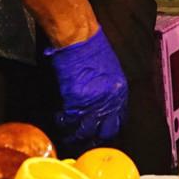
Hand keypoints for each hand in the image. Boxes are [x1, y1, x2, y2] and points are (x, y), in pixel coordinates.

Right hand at [46, 29, 126, 150]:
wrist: (79, 37)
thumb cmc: (92, 48)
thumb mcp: (110, 71)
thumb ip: (109, 91)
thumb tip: (102, 105)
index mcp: (120, 92)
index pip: (118, 121)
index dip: (107, 130)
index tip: (99, 134)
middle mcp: (110, 100)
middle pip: (104, 131)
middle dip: (93, 138)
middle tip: (83, 141)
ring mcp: (93, 102)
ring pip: (85, 130)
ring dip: (76, 135)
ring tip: (68, 137)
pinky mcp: (76, 99)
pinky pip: (69, 120)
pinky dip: (62, 123)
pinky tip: (58, 120)